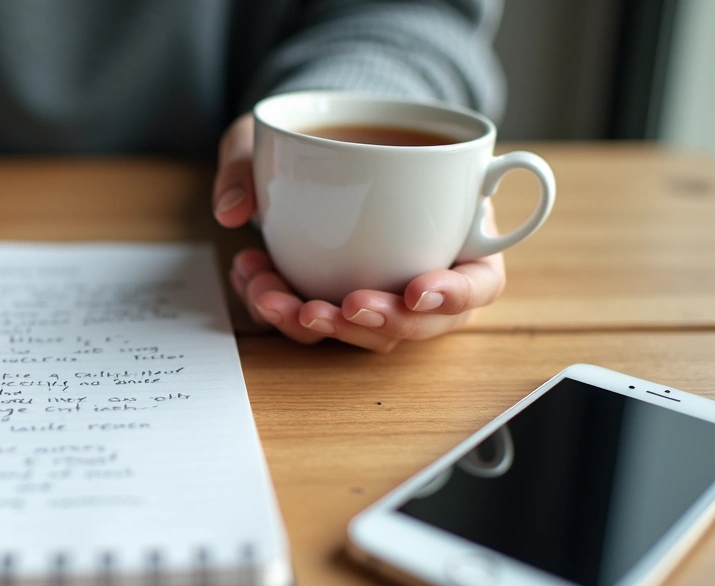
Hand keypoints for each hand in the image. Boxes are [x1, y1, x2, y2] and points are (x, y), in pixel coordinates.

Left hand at [212, 113, 505, 351]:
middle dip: (369, 325)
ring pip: (364, 333)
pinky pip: (316, 322)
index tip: (415, 289)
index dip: (456, 294)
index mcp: (457, 223)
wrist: (309, 141)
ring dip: (313, 325)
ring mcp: (383, 288)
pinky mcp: (337, 300)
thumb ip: (254, 157)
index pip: (481, 279)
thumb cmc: (325, 131)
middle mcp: (427, 266)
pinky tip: (251, 279)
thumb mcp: (288, 124)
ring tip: (267, 294)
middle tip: (321, 309)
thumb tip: (232, 209)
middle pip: (419, 323)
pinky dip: (280, 309)